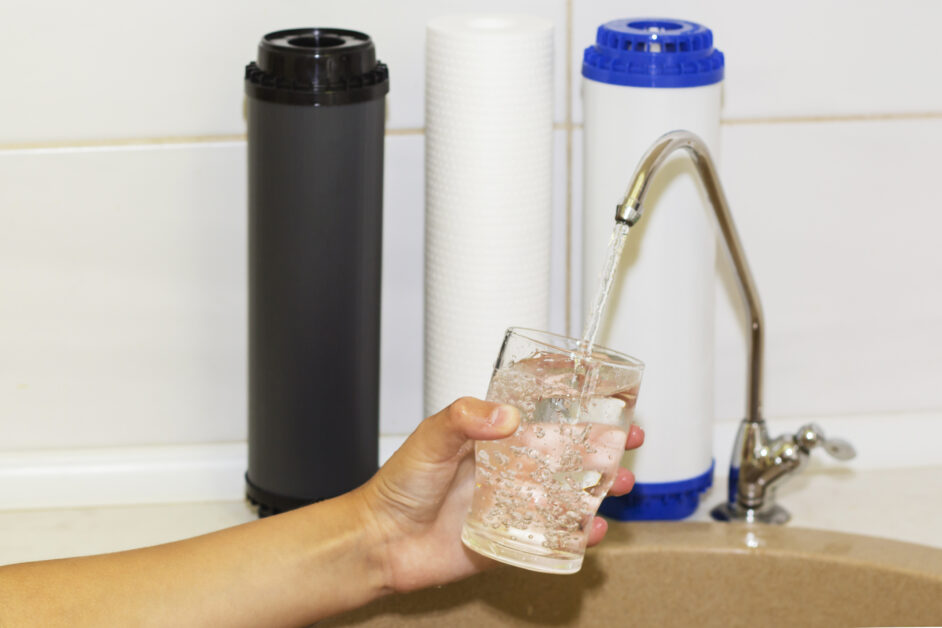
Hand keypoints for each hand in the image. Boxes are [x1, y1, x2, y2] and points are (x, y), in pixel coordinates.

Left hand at [356, 397, 644, 592]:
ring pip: (570, 490)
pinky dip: (580, 533)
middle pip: (568, 448)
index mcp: (491, 435)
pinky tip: (594, 530)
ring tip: (621, 482)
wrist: (381, 542)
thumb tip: (505, 415)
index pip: (539, 407)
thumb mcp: (429, 438)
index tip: (601, 385)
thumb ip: (464, 419)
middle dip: (604, 442)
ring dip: (601, 486)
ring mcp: (514, 501)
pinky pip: (555, 534)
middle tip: (630, 437)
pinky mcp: (513, 536)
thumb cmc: (399, 486)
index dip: (572, 396)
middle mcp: (508, 465)